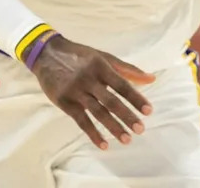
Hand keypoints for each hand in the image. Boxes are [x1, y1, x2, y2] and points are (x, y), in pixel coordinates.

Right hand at [29, 36, 155, 149]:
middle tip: (141, 129)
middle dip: (127, 116)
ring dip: (113, 127)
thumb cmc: (80, 56)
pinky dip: (93, 133)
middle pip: (111, 101)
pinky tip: (104, 144)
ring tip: (127, 139)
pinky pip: (81, 121)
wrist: (46, 54)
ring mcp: (75, 91)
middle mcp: (89, 79)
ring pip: (97, 112)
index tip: (149, 111)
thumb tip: (152, 79)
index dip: (136, 98)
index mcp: (101, 67)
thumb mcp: (103, 57)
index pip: (122, 85)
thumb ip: (128, 69)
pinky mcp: (64, 102)